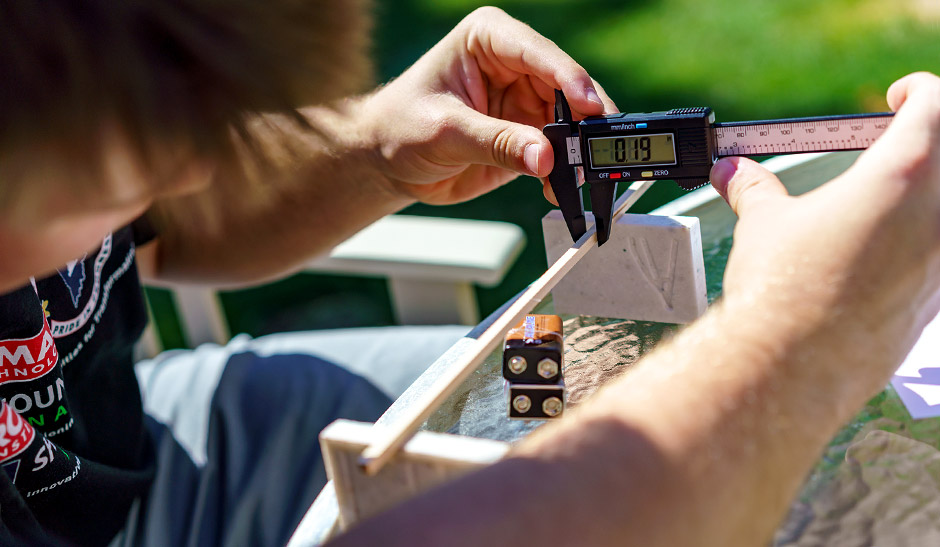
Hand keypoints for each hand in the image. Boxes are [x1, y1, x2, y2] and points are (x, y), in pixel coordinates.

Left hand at [358, 7, 615, 204]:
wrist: (386, 161)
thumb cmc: (400, 127)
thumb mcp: (445, 132)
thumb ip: (497, 142)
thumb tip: (545, 156)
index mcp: (489, 39)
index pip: (537, 53)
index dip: (567, 77)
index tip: (588, 105)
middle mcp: (514, 65)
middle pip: (565, 87)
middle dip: (583, 119)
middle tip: (597, 147)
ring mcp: (524, 100)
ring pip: (569, 121)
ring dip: (577, 150)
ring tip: (582, 175)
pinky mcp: (527, 135)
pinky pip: (558, 151)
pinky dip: (564, 171)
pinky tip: (562, 187)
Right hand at [711, 71, 939, 391]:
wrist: (790, 368)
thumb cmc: (782, 293)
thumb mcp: (764, 225)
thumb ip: (754, 190)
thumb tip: (733, 174)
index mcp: (902, 176)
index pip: (935, 106)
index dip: (919, 93)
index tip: (898, 98)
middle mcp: (938, 217)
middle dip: (928, 141)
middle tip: (895, 143)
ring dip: (925, 194)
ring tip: (880, 200)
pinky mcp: (936, 302)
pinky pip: (939, 254)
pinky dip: (921, 240)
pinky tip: (876, 253)